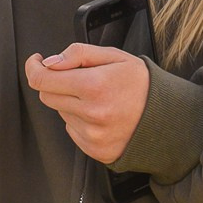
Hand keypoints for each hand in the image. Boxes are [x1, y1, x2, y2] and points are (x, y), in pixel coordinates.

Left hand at [25, 44, 150, 165]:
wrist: (167, 118)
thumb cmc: (142, 85)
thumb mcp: (115, 56)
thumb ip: (78, 53)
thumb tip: (50, 62)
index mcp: (94, 86)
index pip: (43, 80)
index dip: (34, 68)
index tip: (37, 62)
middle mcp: (91, 113)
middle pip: (47, 96)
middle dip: (56, 83)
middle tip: (78, 78)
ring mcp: (92, 135)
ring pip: (60, 113)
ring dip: (71, 102)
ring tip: (98, 99)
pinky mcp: (94, 149)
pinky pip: (72, 130)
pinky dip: (80, 120)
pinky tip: (101, 115)